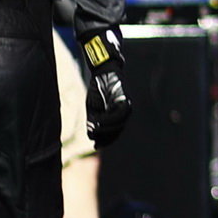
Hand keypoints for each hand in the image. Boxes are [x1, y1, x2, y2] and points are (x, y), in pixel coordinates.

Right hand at [81, 29, 132, 146]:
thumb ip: (93, 121)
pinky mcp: (124, 99)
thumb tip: (91, 136)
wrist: (102, 72)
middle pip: (117, 130)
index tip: (96, 146)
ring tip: (94, 130)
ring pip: (118, 124)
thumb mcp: (93, 107)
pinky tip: (97, 122)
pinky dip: (107, 120)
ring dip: (105, 129)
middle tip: (95, 142)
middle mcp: (125, 112)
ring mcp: (126, 106)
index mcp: (119, 115)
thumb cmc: (98, 89)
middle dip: (106, 137)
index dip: (106, 140)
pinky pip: (117, 114)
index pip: (115, 132)